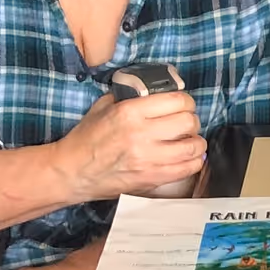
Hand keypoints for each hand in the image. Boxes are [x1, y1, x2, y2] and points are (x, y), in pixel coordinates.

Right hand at [52, 88, 205, 201]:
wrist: (73, 171)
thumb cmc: (86, 139)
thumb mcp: (104, 107)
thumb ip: (130, 97)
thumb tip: (153, 91)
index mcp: (130, 112)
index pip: (177, 101)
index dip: (185, 101)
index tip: (182, 105)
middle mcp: (142, 134)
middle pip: (189, 122)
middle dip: (191, 120)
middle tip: (185, 123)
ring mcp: (149, 159)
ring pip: (194, 146)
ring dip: (195, 141)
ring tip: (188, 141)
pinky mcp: (153, 178)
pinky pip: (188, 168)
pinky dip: (194, 161)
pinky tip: (186, 157)